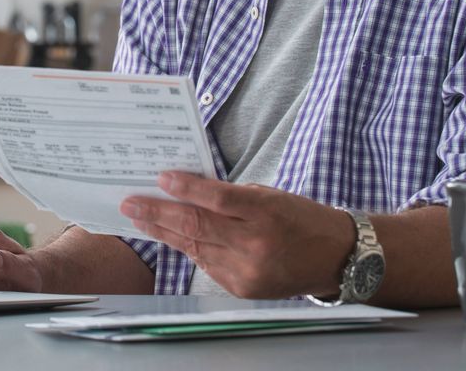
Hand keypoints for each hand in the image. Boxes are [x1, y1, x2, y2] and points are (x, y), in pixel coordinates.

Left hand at [120, 172, 352, 298]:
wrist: (335, 257)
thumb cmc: (300, 218)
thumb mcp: (270, 196)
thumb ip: (231, 196)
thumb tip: (187, 191)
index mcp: (265, 213)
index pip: (216, 199)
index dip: (185, 189)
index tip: (160, 178)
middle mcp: (254, 244)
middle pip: (197, 226)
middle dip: (158, 213)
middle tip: (130, 203)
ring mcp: (247, 270)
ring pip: (195, 247)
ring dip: (164, 232)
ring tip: (141, 218)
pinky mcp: (242, 288)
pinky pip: (207, 264)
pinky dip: (190, 248)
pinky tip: (172, 237)